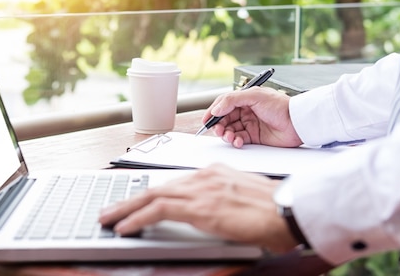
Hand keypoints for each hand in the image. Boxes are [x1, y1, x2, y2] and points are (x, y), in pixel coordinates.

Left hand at [98, 164, 299, 253]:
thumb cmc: (274, 211)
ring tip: (108, 219)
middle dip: (129, 199)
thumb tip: (210, 212)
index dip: (149, 193)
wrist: (290, 212)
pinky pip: (158, 209)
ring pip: (152, 195)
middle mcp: (204, 176)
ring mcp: (201, 189)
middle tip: (110, 209)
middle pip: (157, 187)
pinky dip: (137, 217)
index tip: (134, 201)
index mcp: (214, 173)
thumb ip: (222, 200)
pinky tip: (125, 226)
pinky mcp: (200, 206)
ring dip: (126, 208)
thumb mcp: (243, 199)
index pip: (173, 183)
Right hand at [202, 87, 302, 147]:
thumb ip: (232, 100)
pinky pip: (239, 139)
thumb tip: (216, 109)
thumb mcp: (254, 96)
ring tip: (229, 136)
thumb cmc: (280, 105)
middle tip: (218, 131)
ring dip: (227, 134)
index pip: (224, 105)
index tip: (206, 120)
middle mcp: (246, 111)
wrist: (297, 122)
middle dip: (219, 125)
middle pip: (225, 119)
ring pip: (230, 130)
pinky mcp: (254, 137)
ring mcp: (250, 124)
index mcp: (245, 99)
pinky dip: (236, 141)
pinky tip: (239, 141)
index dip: (214, 112)